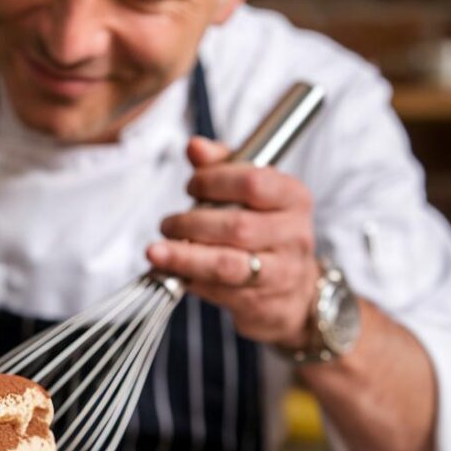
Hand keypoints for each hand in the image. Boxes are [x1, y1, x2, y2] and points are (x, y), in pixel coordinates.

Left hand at [146, 136, 318, 347]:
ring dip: (184, 256)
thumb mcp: (252, 192)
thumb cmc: (265, 230)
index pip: (252, 182)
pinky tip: (172, 273)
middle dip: (192, 223)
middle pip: (236, 226)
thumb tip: (195, 146)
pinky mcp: (261, 304)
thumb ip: (222, 165)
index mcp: (293, 198)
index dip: (213, 181)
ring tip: (156, 251)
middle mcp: (293, 235)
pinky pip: (218, 291)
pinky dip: (190, 280)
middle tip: (168, 224)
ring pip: (226, 265)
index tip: (191, 186)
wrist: (294, 293)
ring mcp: (280, 273)